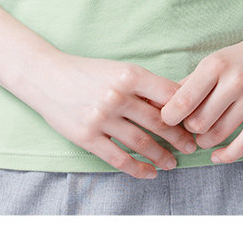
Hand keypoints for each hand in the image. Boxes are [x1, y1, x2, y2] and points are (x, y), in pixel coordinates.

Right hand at [26, 52, 199, 179]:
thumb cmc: (86, 71)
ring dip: (161, 156)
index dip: (185, 111)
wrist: (46, 76)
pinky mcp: (87, 137)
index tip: (195, 121)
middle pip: (158, 122)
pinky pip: (119, 159)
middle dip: (178, 137)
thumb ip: (142, 86)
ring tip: (172, 163)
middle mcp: (117, 95)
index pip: (168, 95)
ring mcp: (102, 118)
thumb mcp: (117, 69)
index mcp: (129, 74)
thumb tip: (174, 104)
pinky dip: (138, 169)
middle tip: (191, 146)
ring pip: (142, 143)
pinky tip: (149, 173)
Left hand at [159, 24, 242, 163]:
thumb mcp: (216, 60)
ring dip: (205, 141)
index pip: (183, 101)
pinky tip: (217, 155)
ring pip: (218, 134)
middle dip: (189, 129)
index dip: (170, 117)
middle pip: (198, 122)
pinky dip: (226, 155)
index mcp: (215, 65)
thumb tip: (163, 102)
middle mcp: (234, 81)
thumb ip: (191, 82)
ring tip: (204, 136)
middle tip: (190, 126)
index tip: (168, 120)